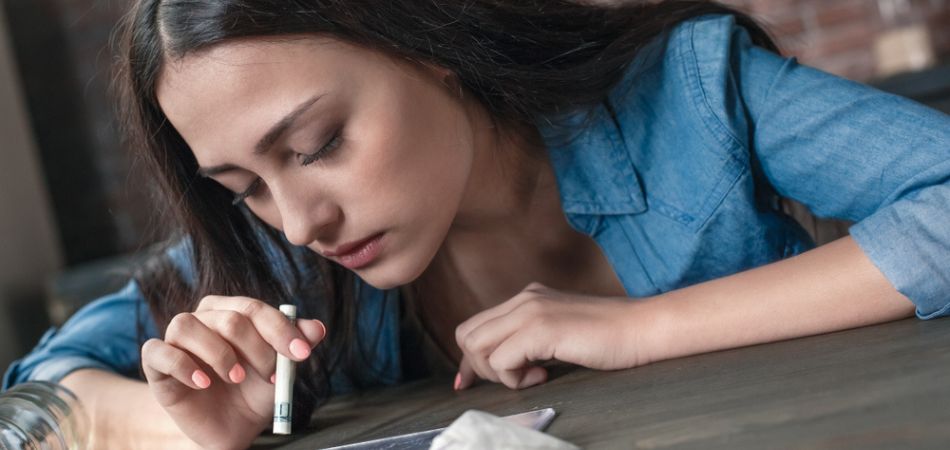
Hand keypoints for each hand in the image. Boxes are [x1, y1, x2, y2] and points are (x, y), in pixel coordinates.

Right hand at [141, 296, 325, 449]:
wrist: (229, 428)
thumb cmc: (254, 392)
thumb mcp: (281, 370)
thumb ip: (296, 345)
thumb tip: (318, 327)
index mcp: (231, 312)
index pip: (254, 309)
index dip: (280, 330)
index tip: (302, 354)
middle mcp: (202, 318)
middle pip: (228, 319)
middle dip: (256, 349)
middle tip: (270, 376)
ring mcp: (176, 340)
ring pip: (187, 325)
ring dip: (218, 353)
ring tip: (236, 378)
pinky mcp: (156, 364)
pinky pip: (159, 352)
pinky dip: (182, 365)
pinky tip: (203, 382)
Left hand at [454, 282, 645, 389]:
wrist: (642, 328)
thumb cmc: (609, 337)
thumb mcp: (560, 332)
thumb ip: (530, 340)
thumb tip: (503, 364)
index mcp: (526, 298)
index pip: (475, 326)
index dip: (469, 359)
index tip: (470, 383)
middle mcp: (523, 299)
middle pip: (467, 335)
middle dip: (480, 367)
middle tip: (514, 378)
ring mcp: (530, 311)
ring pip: (477, 347)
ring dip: (498, 373)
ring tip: (532, 375)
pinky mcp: (541, 329)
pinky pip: (501, 361)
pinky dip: (516, 379)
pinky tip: (544, 375)